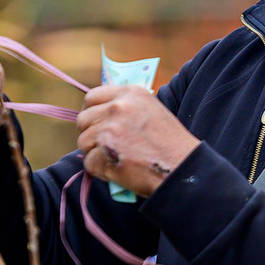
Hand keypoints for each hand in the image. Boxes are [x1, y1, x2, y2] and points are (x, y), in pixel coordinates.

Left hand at [76, 85, 200, 197]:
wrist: (181, 167)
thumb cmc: (171, 144)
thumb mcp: (152, 110)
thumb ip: (127, 108)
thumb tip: (102, 115)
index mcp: (129, 94)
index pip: (92, 97)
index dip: (91, 112)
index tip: (97, 124)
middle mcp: (117, 107)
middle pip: (83, 119)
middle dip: (90, 134)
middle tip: (105, 147)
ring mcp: (109, 129)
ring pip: (83, 141)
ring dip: (95, 153)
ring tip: (115, 160)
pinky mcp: (104, 152)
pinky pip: (89, 163)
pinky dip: (100, 171)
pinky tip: (118, 171)